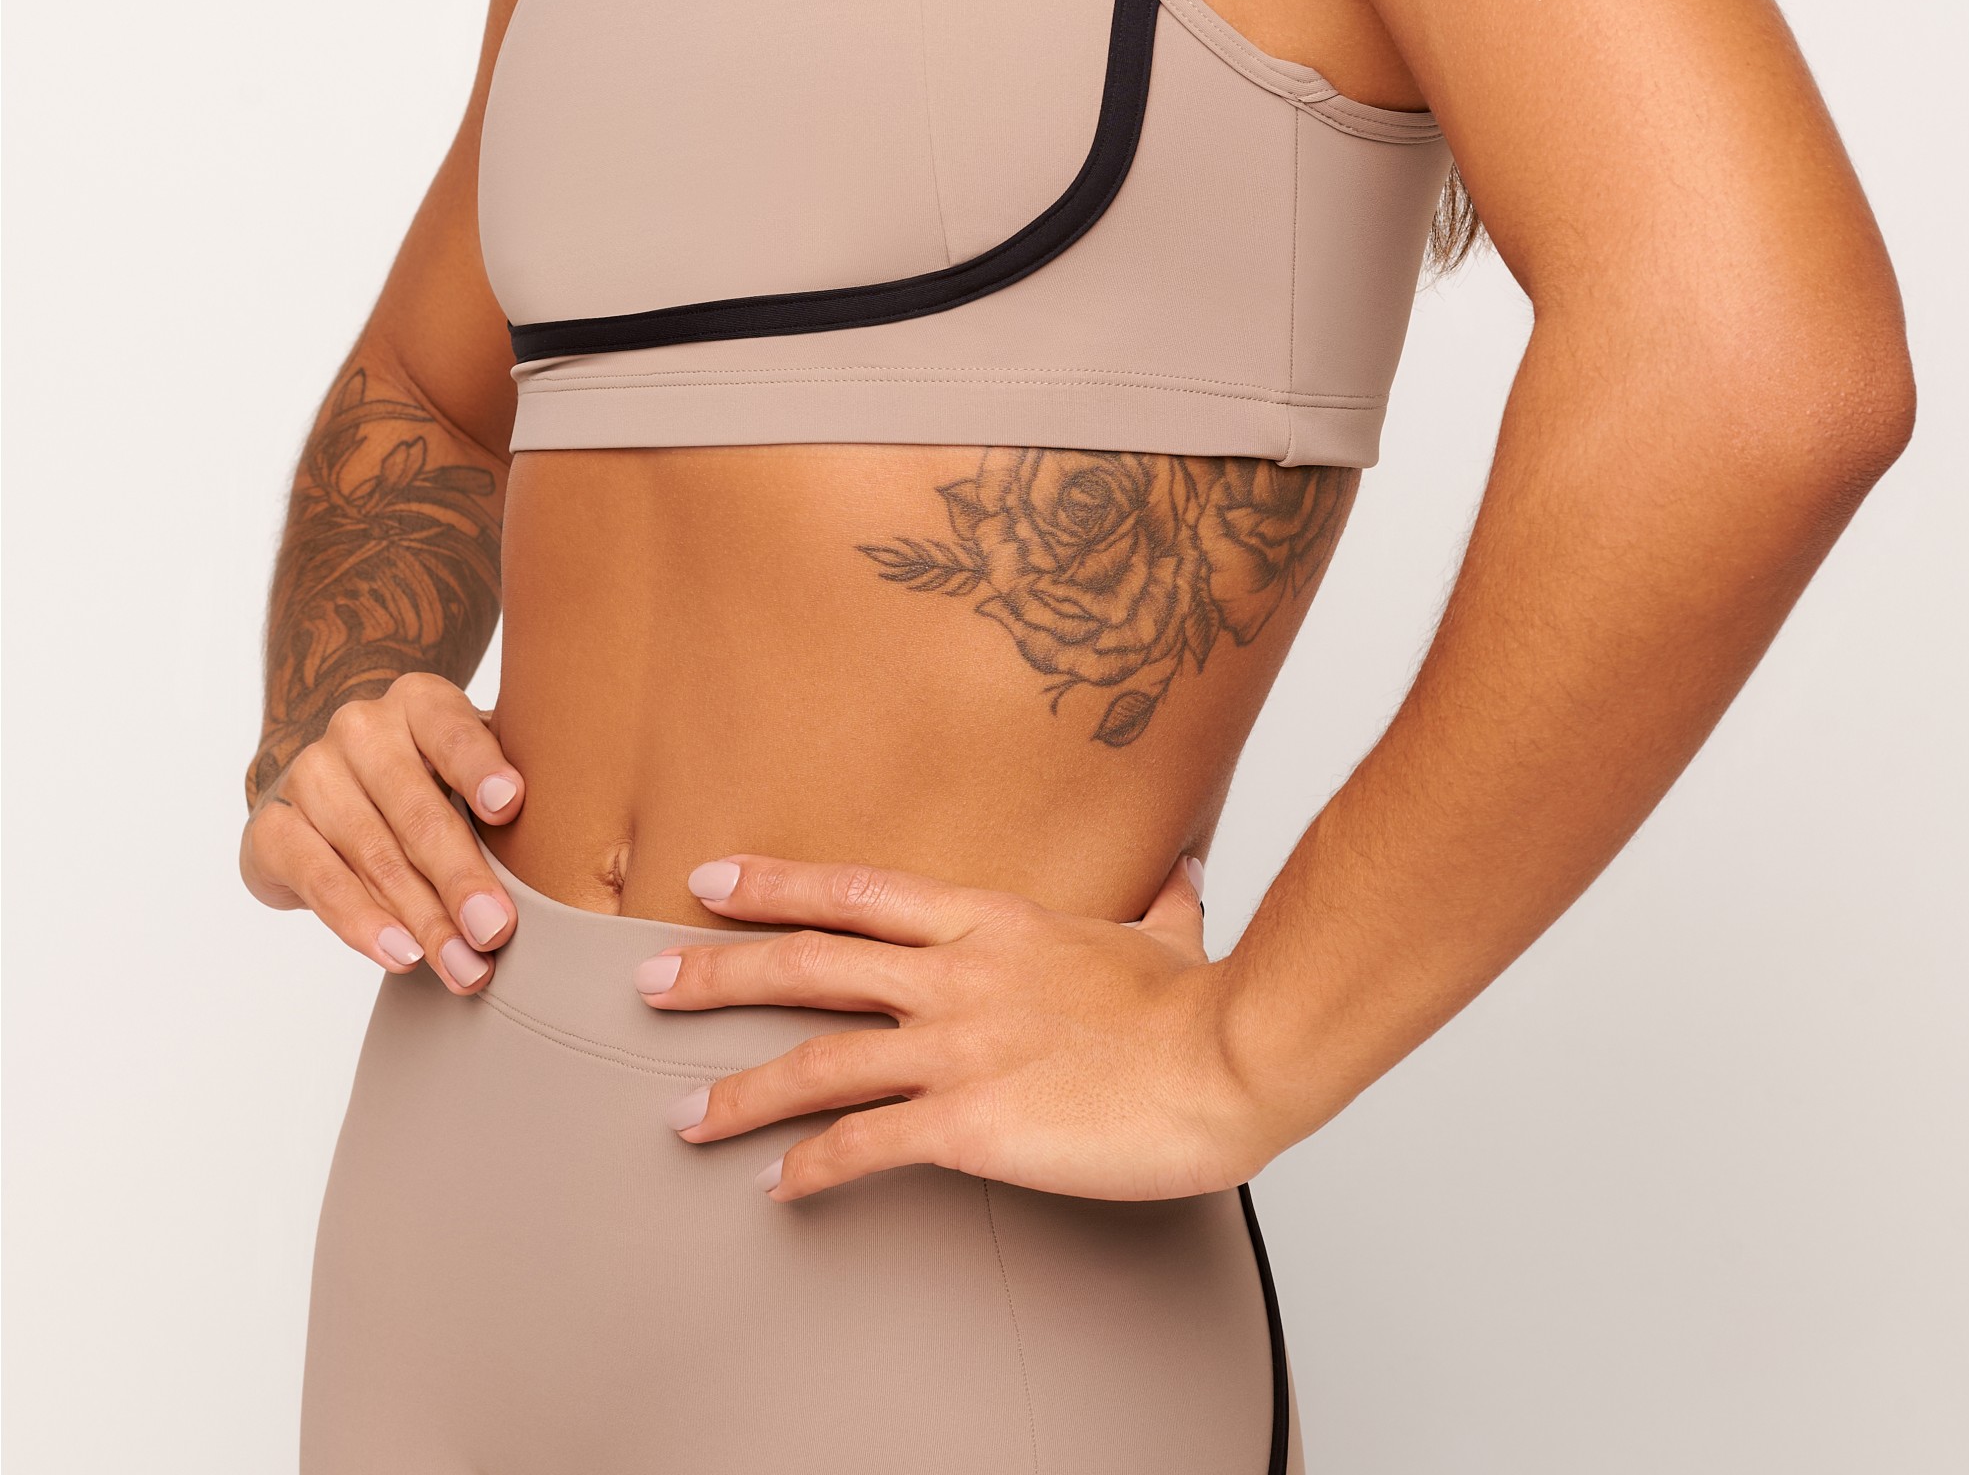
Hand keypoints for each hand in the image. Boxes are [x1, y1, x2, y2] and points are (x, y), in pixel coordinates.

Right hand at [240, 673, 524, 994]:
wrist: (324, 786)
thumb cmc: (423, 782)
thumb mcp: (464, 770)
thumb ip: (502, 791)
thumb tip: (563, 847)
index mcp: (418, 702)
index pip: (451, 729)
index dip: (480, 767)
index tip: (509, 805)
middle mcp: (360, 729)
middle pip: (416, 809)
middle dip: (460, 877)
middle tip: (496, 931)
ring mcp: (310, 774)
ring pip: (373, 854)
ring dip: (422, 919)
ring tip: (461, 964)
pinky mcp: (273, 827)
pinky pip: (320, 881)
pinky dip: (361, 923)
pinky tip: (399, 954)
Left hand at [634, 853, 1288, 1202]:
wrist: (1226, 1055)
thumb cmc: (1198, 1005)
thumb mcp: (1166, 934)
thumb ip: (1158, 904)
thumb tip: (1180, 874)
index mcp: (991, 921)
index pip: (856, 892)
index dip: (776, 885)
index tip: (712, 881)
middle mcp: (956, 974)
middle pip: (809, 964)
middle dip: (718, 973)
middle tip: (648, 981)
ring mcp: (956, 1047)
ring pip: (816, 1061)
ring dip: (740, 1091)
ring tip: (682, 1116)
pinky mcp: (968, 1123)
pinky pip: (864, 1147)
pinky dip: (810, 1167)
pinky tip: (776, 1187)